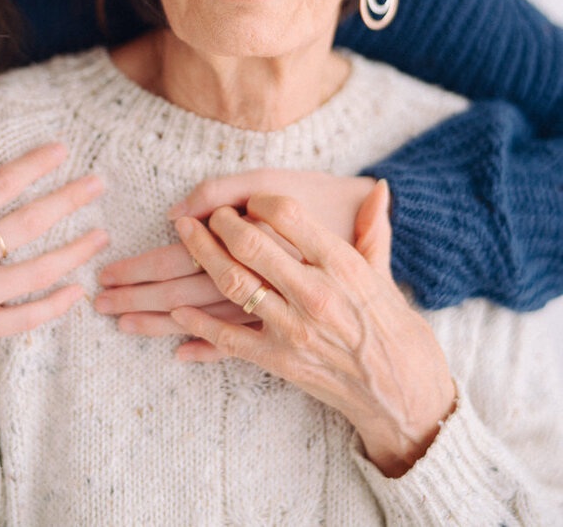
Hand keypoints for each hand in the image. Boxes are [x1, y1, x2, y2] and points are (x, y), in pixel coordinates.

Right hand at [0, 134, 106, 393]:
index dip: (33, 165)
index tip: (62, 150)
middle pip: (28, 224)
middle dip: (69, 200)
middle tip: (100, 183)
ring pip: (37, 272)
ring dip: (75, 252)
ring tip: (103, 235)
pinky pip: (24, 319)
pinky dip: (54, 306)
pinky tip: (77, 291)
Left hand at [170, 183, 456, 477]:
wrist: (403, 394)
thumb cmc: (393, 328)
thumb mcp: (383, 272)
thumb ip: (372, 227)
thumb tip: (380, 187)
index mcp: (341, 265)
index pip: (288, 215)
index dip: (260, 200)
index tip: (249, 199)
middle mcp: (314, 293)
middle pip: (251, 246)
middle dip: (221, 223)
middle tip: (209, 213)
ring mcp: (293, 329)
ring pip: (233, 284)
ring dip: (202, 255)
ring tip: (185, 235)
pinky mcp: (279, 360)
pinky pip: (228, 339)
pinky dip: (198, 324)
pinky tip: (177, 310)